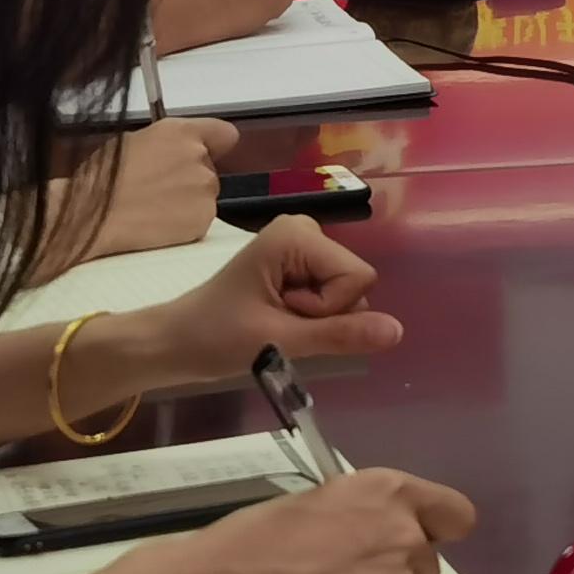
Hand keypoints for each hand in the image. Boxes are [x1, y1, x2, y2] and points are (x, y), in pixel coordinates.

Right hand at [79, 117, 236, 256]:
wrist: (92, 215)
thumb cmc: (102, 178)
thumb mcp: (130, 142)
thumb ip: (163, 143)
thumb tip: (170, 151)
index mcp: (181, 132)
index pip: (224, 134)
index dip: (214, 144)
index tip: (205, 152)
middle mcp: (200, 158)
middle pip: (209, 168)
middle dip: (190, 177)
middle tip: (159, 188)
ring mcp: (205, 191)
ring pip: (204, 196)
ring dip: (187, 201)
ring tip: (153, 208)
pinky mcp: (203, 221)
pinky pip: (199, 220)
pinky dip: (184, 224)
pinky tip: (157, 224)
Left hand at [129, 210, 403, 386]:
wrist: (175, 343)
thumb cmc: (217, 338)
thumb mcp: (280, 340)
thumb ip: (340, 334)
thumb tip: (397, 331)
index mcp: (297, 235)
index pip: (358, 277)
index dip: (329, 308)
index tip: (284, 313)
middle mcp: (304, 230)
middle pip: (355, 282)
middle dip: (324, 313)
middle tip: (277, 319)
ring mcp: (302, 247)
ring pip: (346, 293)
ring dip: (317, 318)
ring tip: (274, 320)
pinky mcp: (298, 265)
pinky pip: (332, 295)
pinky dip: (310, 316)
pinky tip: (277, 317)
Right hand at [137, 467, 477, 573]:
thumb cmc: (255, 540)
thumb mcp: (318, 503)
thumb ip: (362, 514)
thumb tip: (374, 533)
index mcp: (388, 492)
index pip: (455, 514)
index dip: (438, 531)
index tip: (420, 541)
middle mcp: (406, 536)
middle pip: (428, 565)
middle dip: (397, 573)